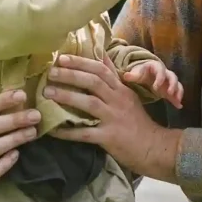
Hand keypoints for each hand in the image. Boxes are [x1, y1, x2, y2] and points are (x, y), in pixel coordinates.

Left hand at [45, 54, 181, 180]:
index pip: (101, 69)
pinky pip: (85, 133)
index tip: (62, 57)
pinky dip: (68, 131)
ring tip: (47, 93)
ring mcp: (114, 118)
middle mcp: (118, 100)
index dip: (81, 62)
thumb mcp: (128, 95)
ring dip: (67, 96)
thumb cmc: (137, 121)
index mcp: (121, 89)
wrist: (153, 147)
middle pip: (94, 82)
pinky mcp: (109, 137)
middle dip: (71, 75)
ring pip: (89, 103)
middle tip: (51, 72)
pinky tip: (52, 129)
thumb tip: (100, 54)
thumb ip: (113, 76)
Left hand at [123, 60, 183, 108]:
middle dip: (172, 84)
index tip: (156, 87)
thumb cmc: (141, 73)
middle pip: (172, 76)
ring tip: (177, 99)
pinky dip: (178, 99)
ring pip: (177, 83)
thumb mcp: (136, 74)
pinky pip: (177, 92)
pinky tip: (179, 106)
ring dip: (178, 91)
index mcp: (156, 67)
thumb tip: (126, 75)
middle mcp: (165, 73)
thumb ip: (132, 75)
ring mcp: (169, 81)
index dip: (160, 77)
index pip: (160, 69)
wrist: (146, 74)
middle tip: (169, 93)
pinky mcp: (171, 88)